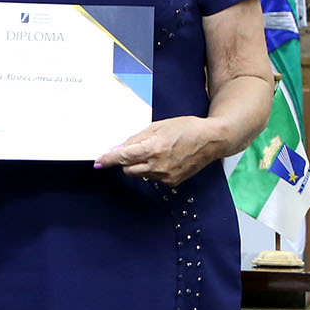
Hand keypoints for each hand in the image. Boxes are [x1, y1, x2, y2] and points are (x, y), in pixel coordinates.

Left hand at [95, 116, 229, 186]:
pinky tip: (166, 159)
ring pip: (140, 175)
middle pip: (128, 169)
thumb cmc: (186, 128)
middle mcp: (158, 165)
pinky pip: (153, 178)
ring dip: (140, 165)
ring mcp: (166, 176)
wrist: (211, 140)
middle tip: (134, 150)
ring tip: (156, 151)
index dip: (108, 160)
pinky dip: (153, 170)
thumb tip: (119, 149)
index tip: (98, 163)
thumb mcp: (158, 126)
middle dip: (126, 161)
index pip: (123, 157)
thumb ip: (137, 139)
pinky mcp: (172, 182)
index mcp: (153, 148)